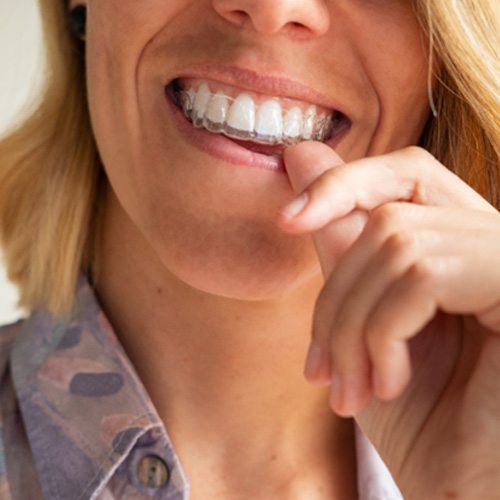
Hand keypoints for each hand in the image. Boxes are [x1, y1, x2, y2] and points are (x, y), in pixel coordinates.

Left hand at [277, 142, 499, 497]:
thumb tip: (299, 153)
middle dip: (335, 294)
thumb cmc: (421, 420)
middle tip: (321, 367)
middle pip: (387, 215)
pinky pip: (422, 273)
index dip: (343, 183)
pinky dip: (383, 332)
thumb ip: (337, 239)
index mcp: (463, 247)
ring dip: (353, 326)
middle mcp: (496, 243)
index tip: (286, 219)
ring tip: (350, 388)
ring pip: (395, 243)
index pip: (406, 173)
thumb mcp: (361, 321)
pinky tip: (388, 383)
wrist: (468, 493)